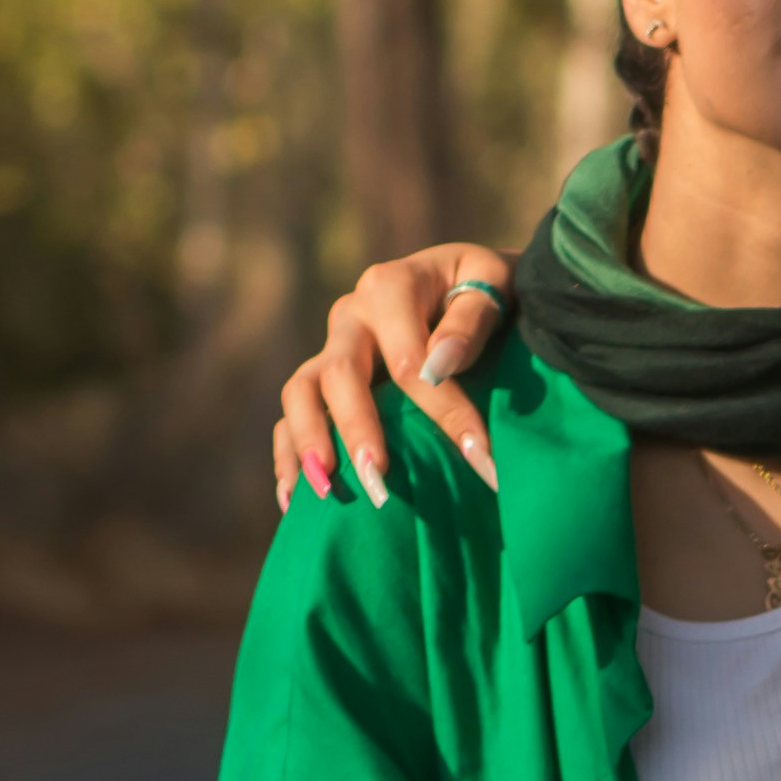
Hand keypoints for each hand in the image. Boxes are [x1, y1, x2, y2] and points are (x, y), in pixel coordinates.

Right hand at [272, 244, 513, 512]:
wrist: (467, 281)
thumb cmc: (488, 288)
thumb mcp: (493, 283)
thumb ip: (471, 320)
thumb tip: (439, 365)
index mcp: (390, 288)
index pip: (409, 360)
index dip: (445, 412)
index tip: (481, 461)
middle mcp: (351, 316)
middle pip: (340, 375)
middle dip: (358, 432)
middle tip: (379, 482)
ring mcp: (331, 348)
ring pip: (300, 392)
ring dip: (308, 443)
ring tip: (326, 491)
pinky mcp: (321, 378)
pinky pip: (290, 415)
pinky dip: (288, 454)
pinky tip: (292, 500)